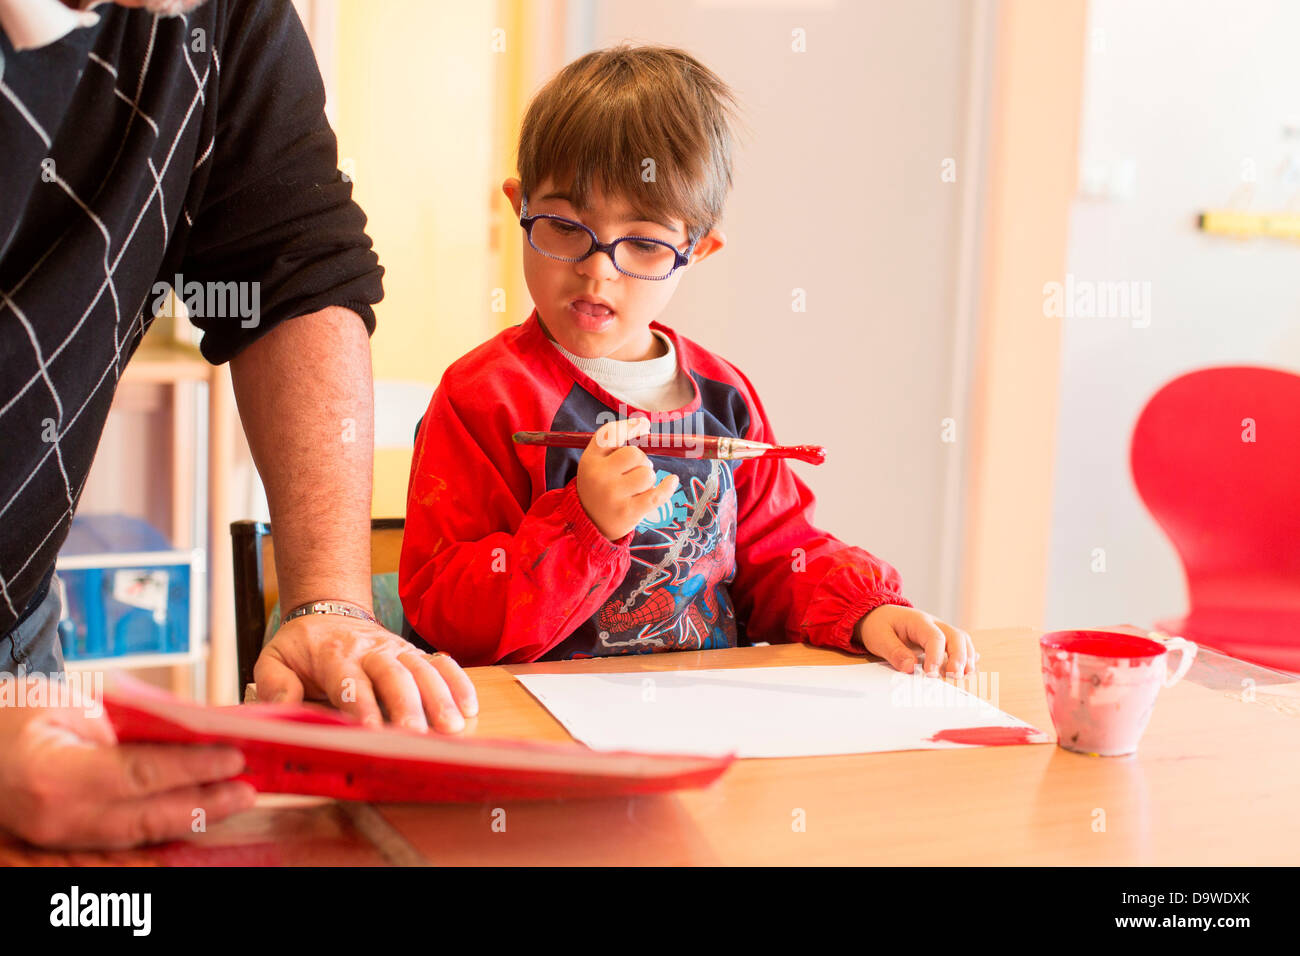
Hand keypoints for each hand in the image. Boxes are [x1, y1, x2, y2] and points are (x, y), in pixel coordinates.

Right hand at [0, 676, 254, 848]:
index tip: (234, 757)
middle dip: (204, 804)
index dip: (192, 767)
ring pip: (138, 836)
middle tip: (247, 789)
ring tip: (232, 802)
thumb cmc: (14, 718)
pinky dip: (164, 828)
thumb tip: (188, 734)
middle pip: (146, 817)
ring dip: (191, 819)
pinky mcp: (66, 844)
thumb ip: (124, 727)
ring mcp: (59, 838)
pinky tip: (196, 815)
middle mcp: (58, 817)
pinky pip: (123, 840)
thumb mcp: (69, 708)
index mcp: (55, 776)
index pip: (139, 774)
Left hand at [254, 614, 478, 732]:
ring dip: (439, 697)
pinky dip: (457, 682)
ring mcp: (397, 650)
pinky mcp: (414, 654)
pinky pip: (441, 663)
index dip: (361, 705)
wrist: (328, 611)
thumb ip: (275, 685)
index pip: (350, 681)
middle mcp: (370, 650)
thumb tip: (280, 711)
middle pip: (393, 676)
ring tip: (451, 726)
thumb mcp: (274, 659)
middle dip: (406, 705)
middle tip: (415, 735)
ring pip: (422, 670)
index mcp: (334, 654)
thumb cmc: (302, 645)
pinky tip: (469, 706)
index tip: (370, 729)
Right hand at [576, 417, 678, 540]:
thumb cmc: (599, 487)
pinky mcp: (628, 513)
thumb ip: (613, 443)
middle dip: (641, 461)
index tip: (644, 425)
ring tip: (638, 486)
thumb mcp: (595, 463)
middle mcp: (599, 477)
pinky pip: (657, 494)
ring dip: (649, 478)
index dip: (630, 426)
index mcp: (590, 460)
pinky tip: (671, 481)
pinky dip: (668, 487)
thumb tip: (644, 423)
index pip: (611, 434)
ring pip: (647, 474)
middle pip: (635, 454)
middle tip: (634, 472)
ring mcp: (613, 496)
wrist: (590, 523)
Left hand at [855, 604, 978, 677]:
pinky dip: (967, 657)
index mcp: (918, 621)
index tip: (931, 675)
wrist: (878, 615)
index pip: (934, 637)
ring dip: (967, 658)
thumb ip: (894, 652)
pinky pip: (960, 646)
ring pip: (962, 640)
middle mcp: (934, 624)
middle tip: (955, 676)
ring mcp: (940, 631)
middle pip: (955, 636)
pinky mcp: (941, 640)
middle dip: (959, 657)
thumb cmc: (879, 625)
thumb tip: (910, 668)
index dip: (935, 656)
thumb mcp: (879, 637)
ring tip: (967, 676)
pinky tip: (971, 669)